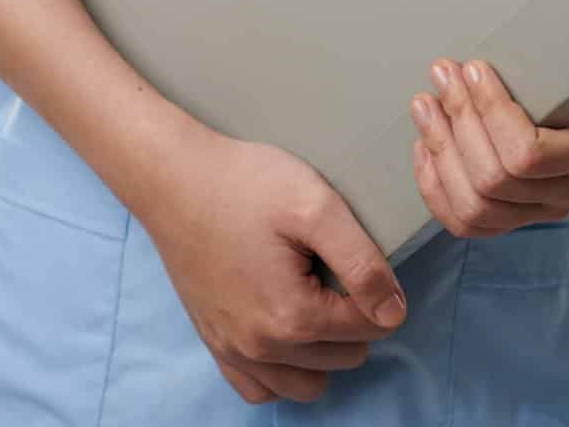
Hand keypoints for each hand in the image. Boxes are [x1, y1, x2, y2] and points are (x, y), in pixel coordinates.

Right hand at [137, 127, 406, 404]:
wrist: (174, 181)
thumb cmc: (246, 185)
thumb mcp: (318, 208)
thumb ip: (363, 263)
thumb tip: (394, 313)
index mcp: (292, 316)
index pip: (371, 326)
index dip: (378, 288)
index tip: (356, 254)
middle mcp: (261, 348)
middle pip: (345, 356)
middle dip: (352, 317)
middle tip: (332, 269)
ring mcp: (234, 351)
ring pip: (307, 383)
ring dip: (325, 352)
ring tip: (317, 299)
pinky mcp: (214, 344)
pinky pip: (261, 388)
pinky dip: (283, 370)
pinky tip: (288, 330)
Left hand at [410, 59, 568, 237]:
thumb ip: (547, 53)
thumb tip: (490, 47)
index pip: (527, 154)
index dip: (489, 111)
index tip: (471, 69)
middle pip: (494, 182)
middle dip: (458, 123)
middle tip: (441, 76)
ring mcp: (544, 210)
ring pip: (474, 208)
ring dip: (440, 152)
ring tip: (424, 107)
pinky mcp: (516, 216)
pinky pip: (466, 223)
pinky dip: (435, 187)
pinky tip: (424, 147)